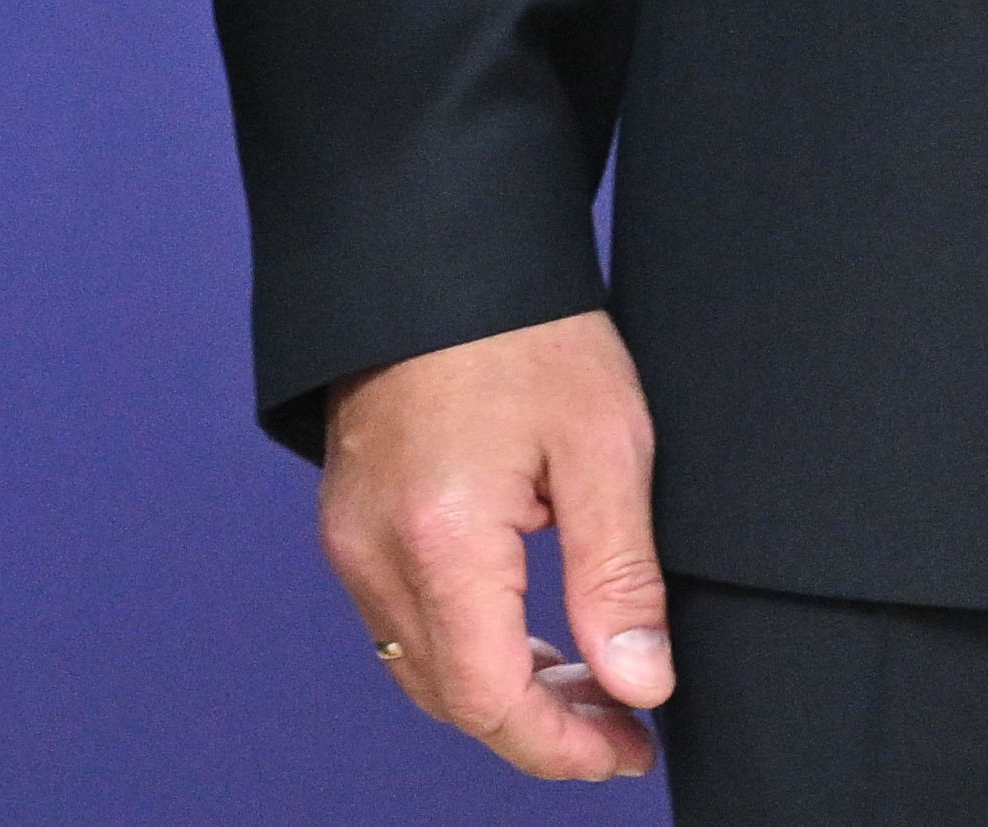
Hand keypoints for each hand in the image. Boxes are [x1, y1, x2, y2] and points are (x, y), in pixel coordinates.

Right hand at [323, 311, 668, 779]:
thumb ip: (619, 578)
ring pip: (420, 665)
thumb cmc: (518, 324)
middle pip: (450, 697)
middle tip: (624, 720)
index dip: (563, 747)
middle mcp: (374, 548)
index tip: (629, 748)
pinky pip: (400, 618)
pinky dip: (464, 645)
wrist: (433, 239)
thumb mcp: (603, 445)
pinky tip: (523, 626)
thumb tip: (639, 686)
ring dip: (502, 690)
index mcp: (441, 538)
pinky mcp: (347, 513)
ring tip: (585, 676)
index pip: (490, 701)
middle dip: (541, 727)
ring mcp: (349, 533)